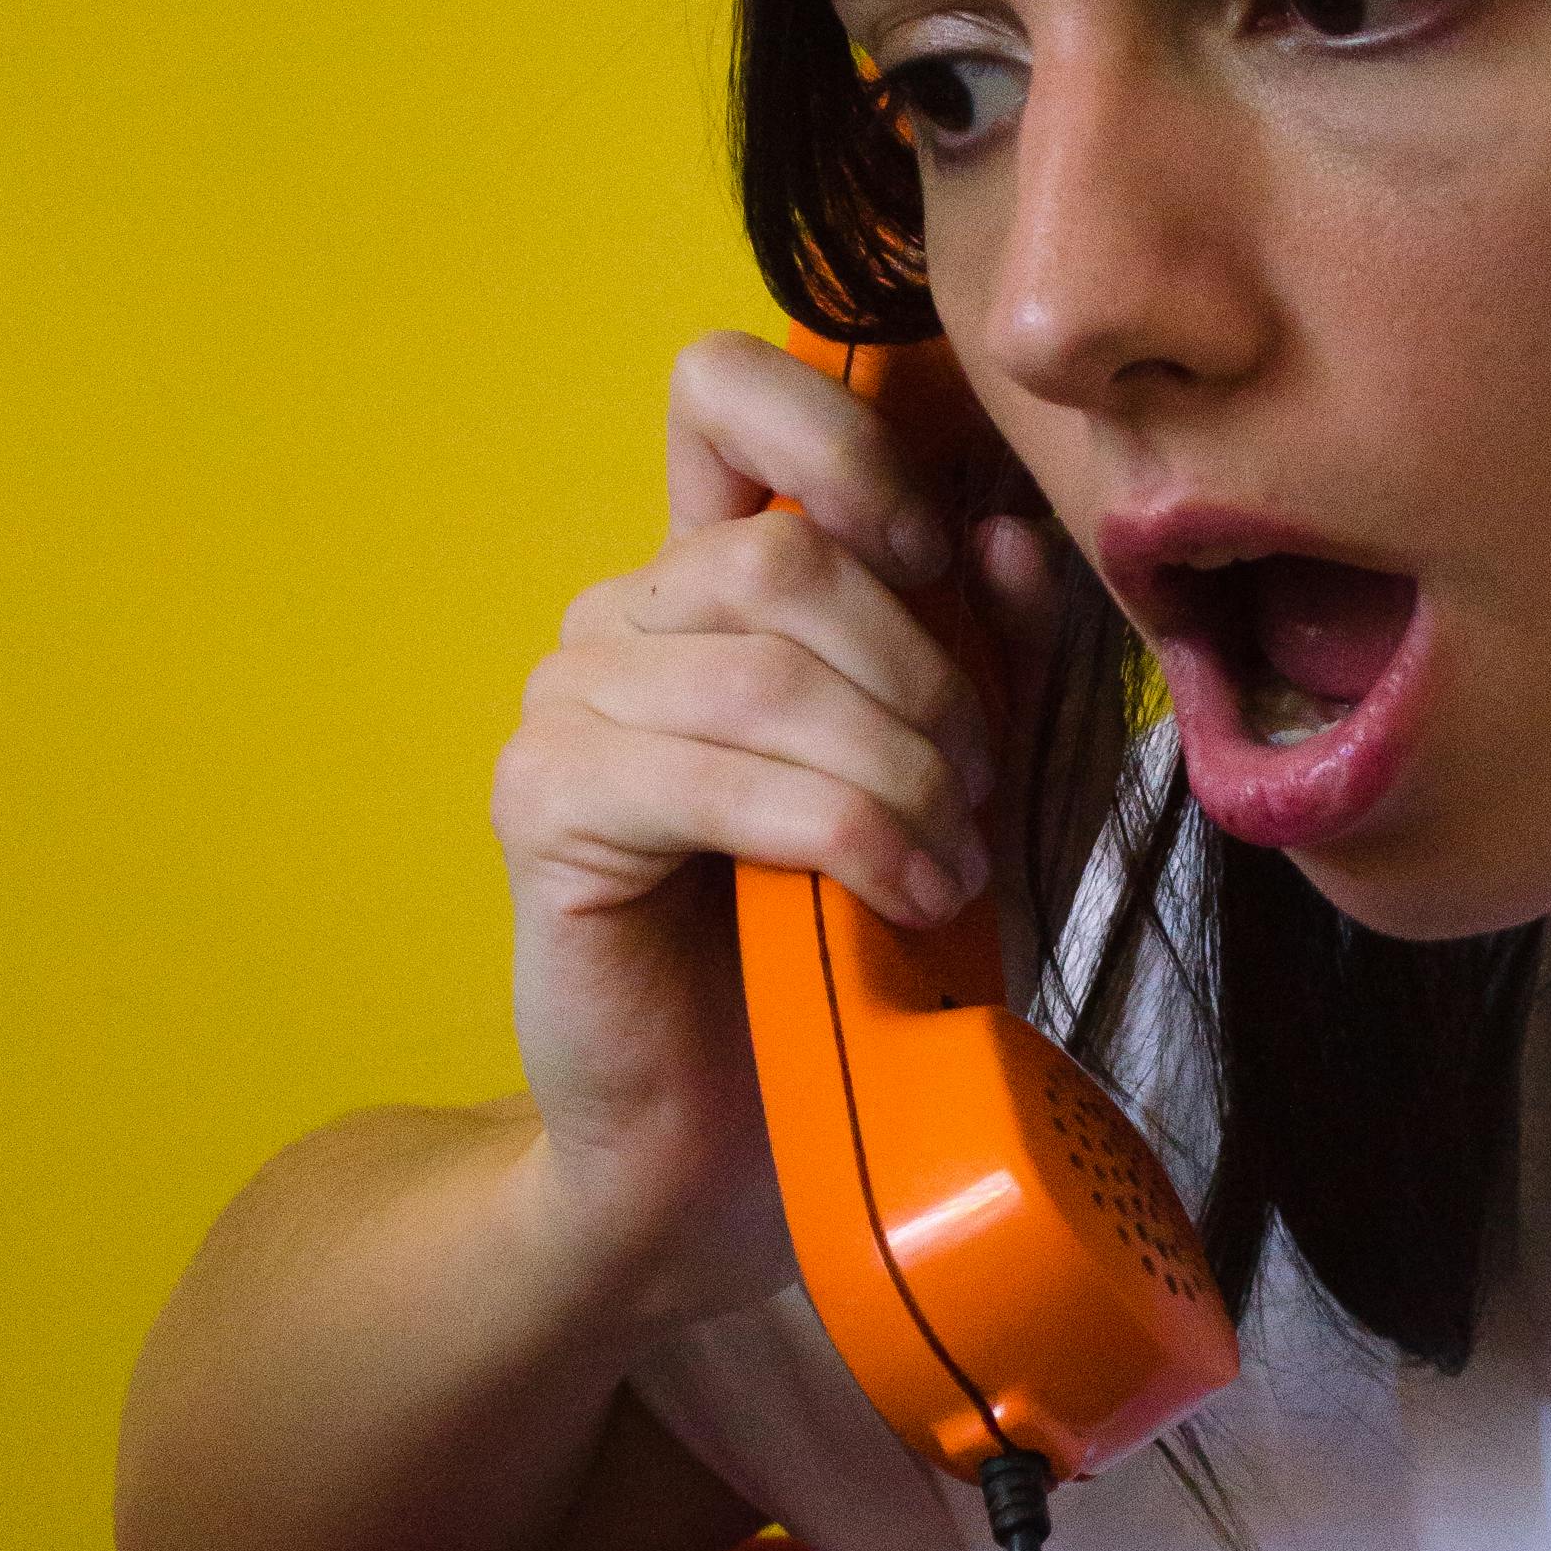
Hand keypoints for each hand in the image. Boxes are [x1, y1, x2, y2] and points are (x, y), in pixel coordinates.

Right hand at [487, 329, 1056, 1310]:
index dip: (846, 444)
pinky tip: (892, 893)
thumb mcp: (957, 791)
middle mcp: (626, 621)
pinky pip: (708, 773)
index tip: (941, 561)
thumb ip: (983, 663)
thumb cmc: (846, 969)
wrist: (731, 1156)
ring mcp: (570, 706)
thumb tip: (1005, 540)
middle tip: (974, 790)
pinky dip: (836, 830)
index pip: (729, 394)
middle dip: (925, 677)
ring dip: (893, 768)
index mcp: (717, 587)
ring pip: (761, 665)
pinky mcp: (545, 806)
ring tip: (944, 864)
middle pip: (789, 557)